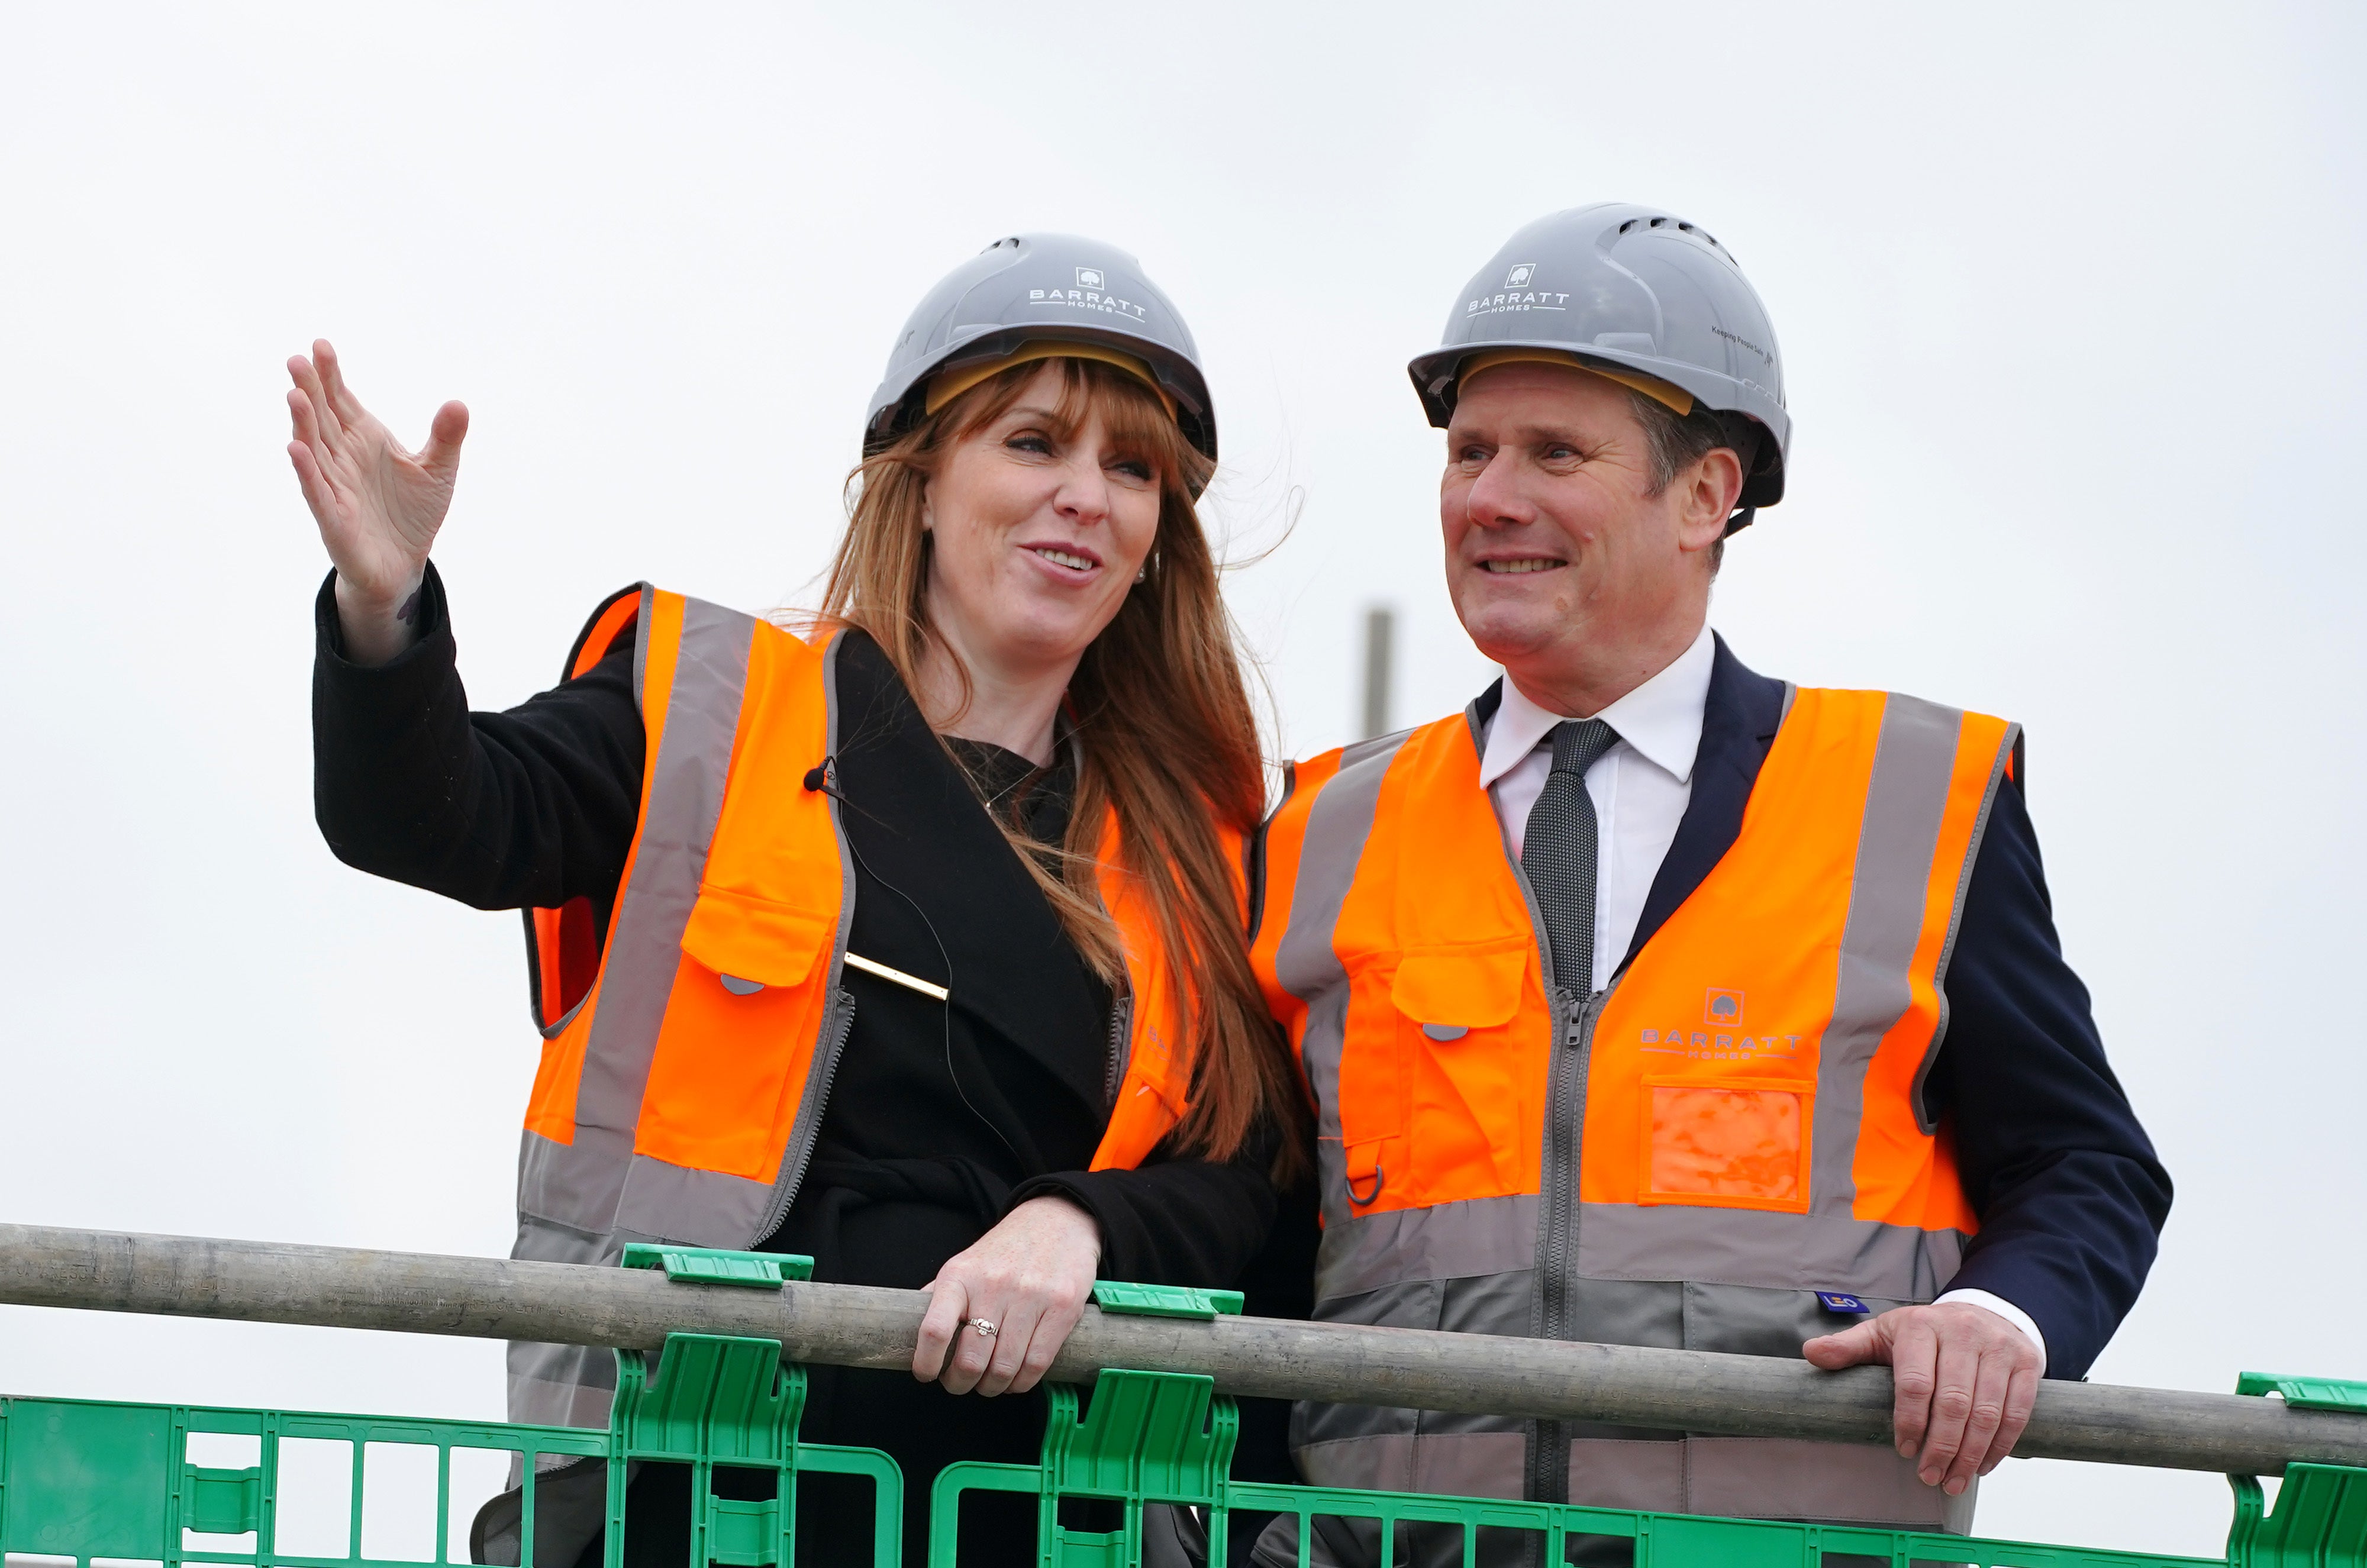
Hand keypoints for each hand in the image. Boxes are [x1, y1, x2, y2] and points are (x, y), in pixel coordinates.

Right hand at [284, 339, 467, 664]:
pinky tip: (296, 448)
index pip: (342, 400)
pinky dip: (307, 470)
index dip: (330, 374)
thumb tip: (458, 404)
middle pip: (321, 417)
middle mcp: (342, 456)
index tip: (320, 345)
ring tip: (295, 395)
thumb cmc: (413, 512)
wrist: (403, 563)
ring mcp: (333, 485)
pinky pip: (316, 490)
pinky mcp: (333, 516)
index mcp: (363, 438)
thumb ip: (446, 438)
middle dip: (310, 390)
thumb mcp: (438, 471)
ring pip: (313, 449)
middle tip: (296, 360)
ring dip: (303, 424)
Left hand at [914, 1196, 1100, 1396]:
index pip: (935, 1329)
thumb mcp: (965, 1264)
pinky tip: (1016, 1378)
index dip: (926, 1362)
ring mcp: (1031, 1297)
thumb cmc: (1006, 1251)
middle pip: (971, 1359)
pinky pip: (1037, 1364)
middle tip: (960, 1383)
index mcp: (960, 1275)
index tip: (926, 1374)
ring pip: (1005, 1368)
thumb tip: (908, 1331)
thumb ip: (940, 1298)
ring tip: (989, 1382)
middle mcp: (994, 1285)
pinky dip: (1022, 1382)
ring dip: (993, 1387)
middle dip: (961, 1383)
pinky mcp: (1062, 1308)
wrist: (1058, 1220)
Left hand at [1804, 1301, 2041, 1496]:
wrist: (1984, 1310)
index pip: (1915, 1381)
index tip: (1904, 1450)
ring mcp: (1998, 1347)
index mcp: (1920, 1326)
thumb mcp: (1884, 1333)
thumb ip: (1849, 1347)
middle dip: (1941, 1447)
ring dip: (1971, 1454)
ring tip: (1954, 1480)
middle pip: (1954, 1402)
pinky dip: (2000, 1445)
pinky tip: (1983, 1465)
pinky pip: (2017, 1412)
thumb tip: (1811, 1354)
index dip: (1909, 1421)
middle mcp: (1962, 1333)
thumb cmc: (1926, 1332)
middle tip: (1929, 1476)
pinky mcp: (2026, 1364)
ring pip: (1987, 1412)